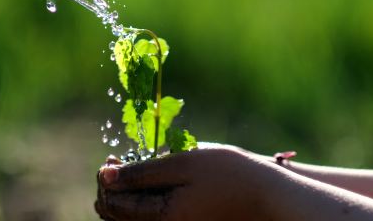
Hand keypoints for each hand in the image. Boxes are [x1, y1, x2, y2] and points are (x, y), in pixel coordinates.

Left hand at [95, 143, 285, 220]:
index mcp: (163, 219)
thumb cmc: (229, 174)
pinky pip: (148, 220)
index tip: (110, 158)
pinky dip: (140, 203)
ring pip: (130, 220)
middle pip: (116, 217)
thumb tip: (105, 174)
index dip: (105, 178)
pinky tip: (150, 184)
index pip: (113, 203)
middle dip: (110, 189)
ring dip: (123, 197)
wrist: (267, 197)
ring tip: (133, 172)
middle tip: (117, 163)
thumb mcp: (183, 163)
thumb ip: (142, 171)